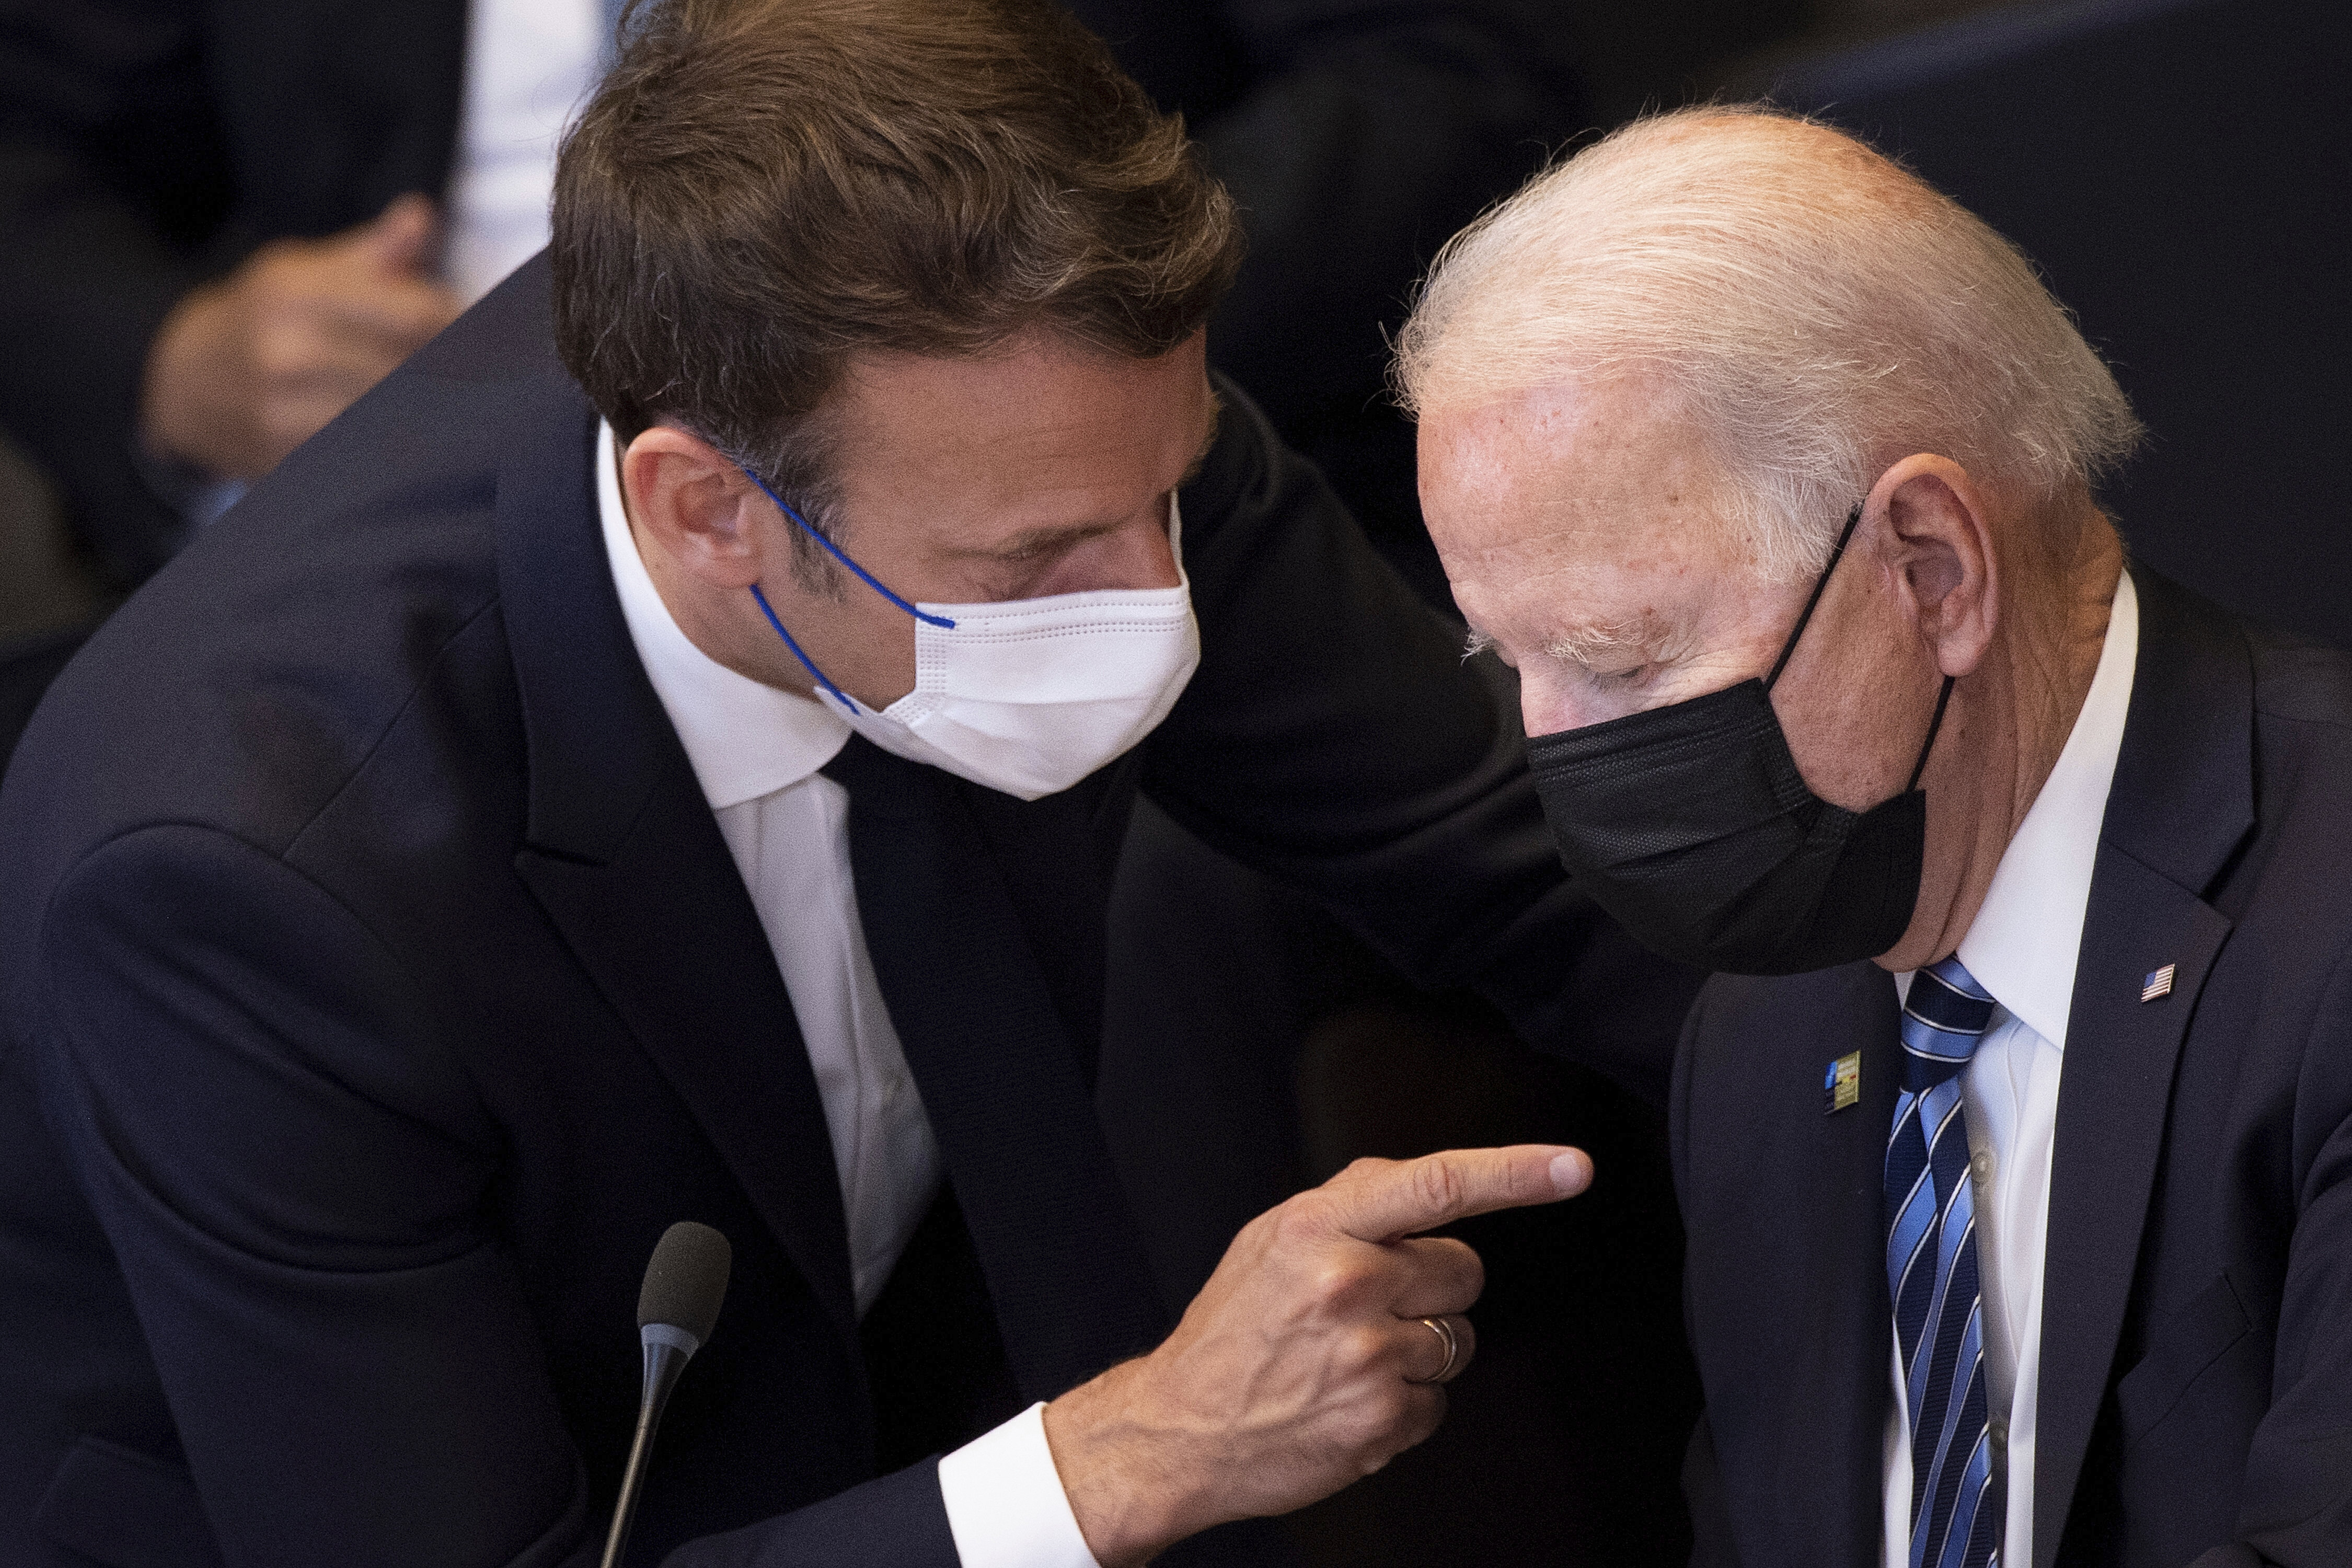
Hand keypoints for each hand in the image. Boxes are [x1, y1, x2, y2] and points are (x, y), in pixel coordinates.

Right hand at [140, 194, 461, 480]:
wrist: (182, 382)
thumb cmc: (263, 318)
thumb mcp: (305, 268)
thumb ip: (374, 250)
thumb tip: (421, 215)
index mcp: (297, 295)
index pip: (417, 317)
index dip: (461, 328)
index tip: (486, 335)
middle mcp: (289, 354)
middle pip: (416, 373)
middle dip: (457, 376)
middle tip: (487, 380)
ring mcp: (285, 414)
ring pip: (399, 422)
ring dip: (438, 419)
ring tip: (458, 411)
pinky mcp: (288, 463)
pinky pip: (369, 463)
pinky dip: (402, 456)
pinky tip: (422, 445)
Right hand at [1043, 1144, 1592, 1565]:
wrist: (1180, 1429)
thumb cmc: (1231, 1331)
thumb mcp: (1272, 1240)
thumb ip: (1351, 1207)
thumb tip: (1429, 1188)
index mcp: (1319, 1229)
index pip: (1437, 1185)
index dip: (1515, 1172)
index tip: (1571, 1166)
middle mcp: (1348, 1286)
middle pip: (1464, 1269)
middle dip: (1434, 1285)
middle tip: (1371, 1304)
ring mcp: (1368, 1358)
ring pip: (1456, 1339)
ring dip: (1418, 1348)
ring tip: (1348, 1357)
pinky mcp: (1381, 1420)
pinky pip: (1438, 1401)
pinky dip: (1403, 1402)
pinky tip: (1350, 1398)